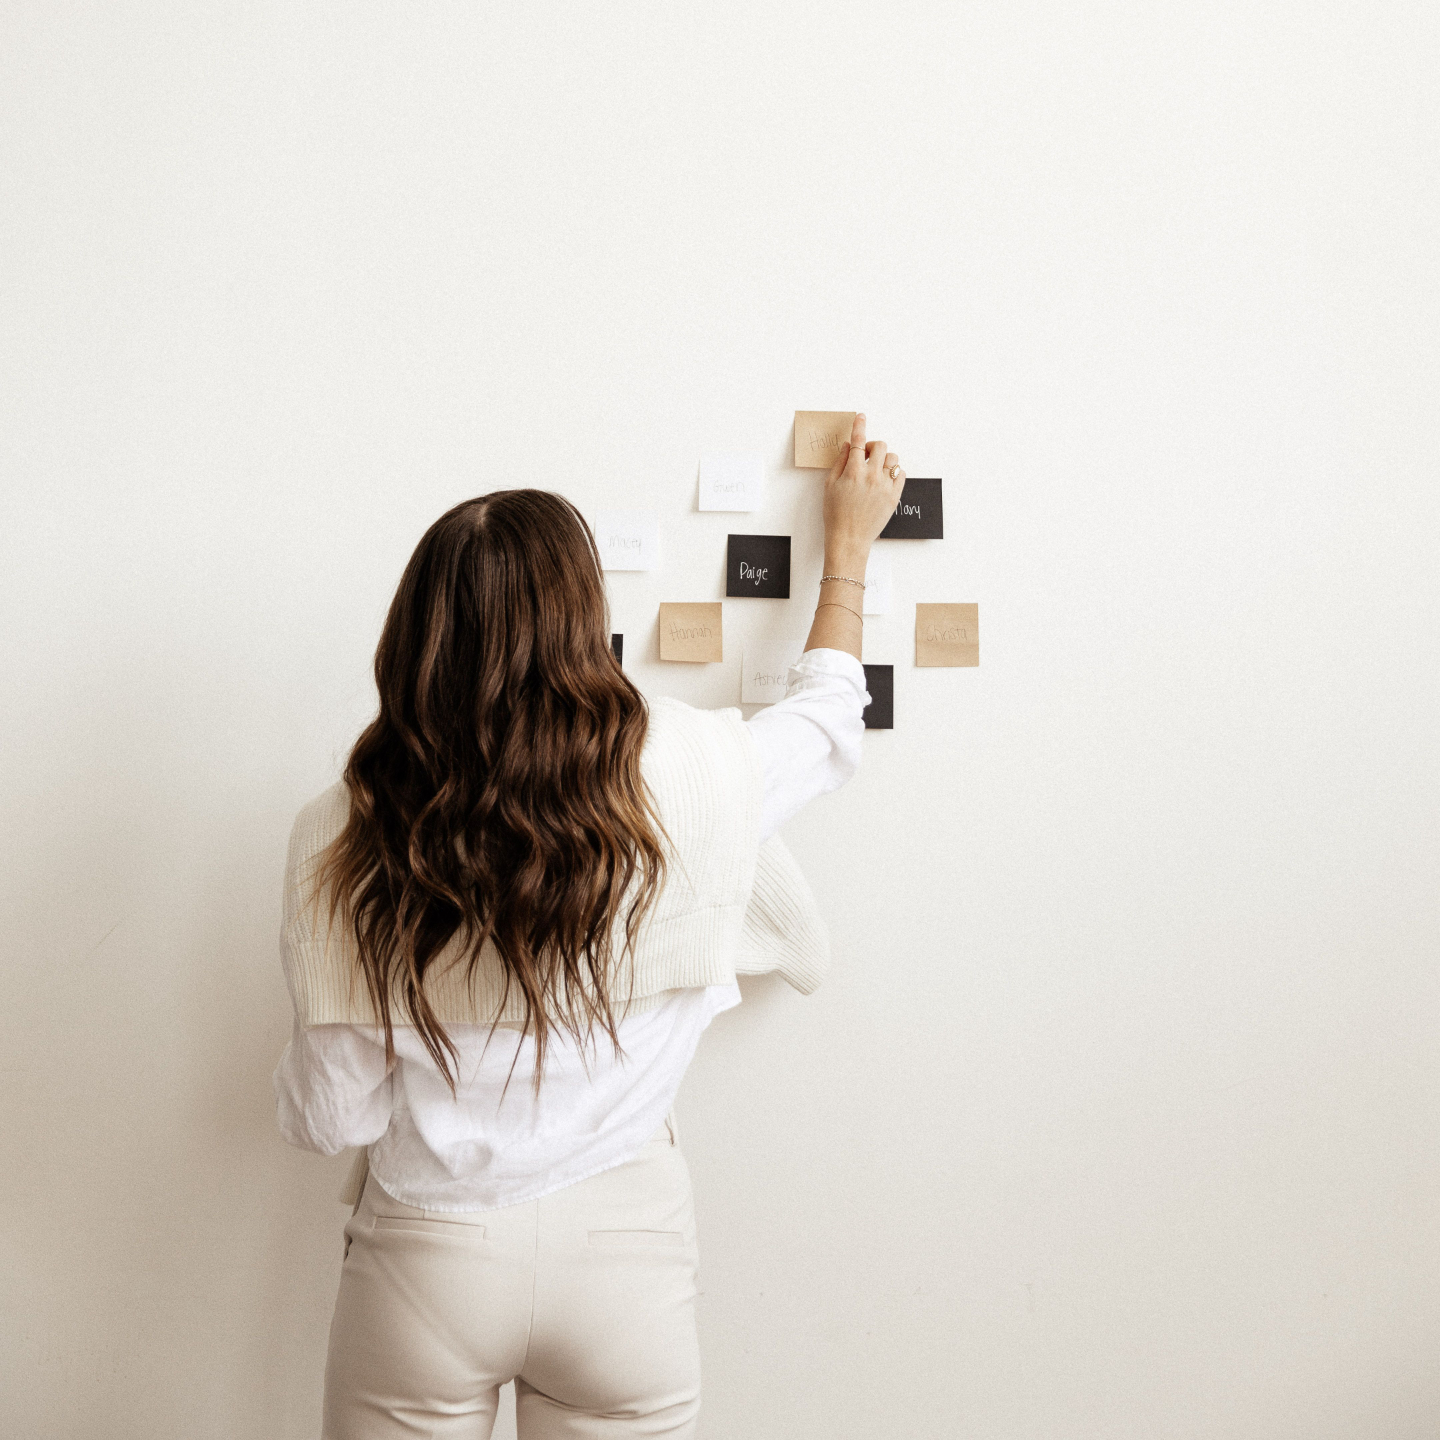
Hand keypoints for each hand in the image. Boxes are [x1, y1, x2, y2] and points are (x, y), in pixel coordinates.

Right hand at [821, 413, 904, 568]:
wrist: (849, 538)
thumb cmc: (835, 514)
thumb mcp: (830, 486)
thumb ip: (840, 463)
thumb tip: (849, 446)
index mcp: (853, 471)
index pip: (859, 441)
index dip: (860, 426)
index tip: (861, 417)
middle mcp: (871, 476)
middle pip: (881, 446)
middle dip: (873, 447)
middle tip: (866, 456)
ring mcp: (885, 486)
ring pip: (893, 459)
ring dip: (885, 459)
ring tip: (876, 469)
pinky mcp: (895, 496)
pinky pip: (901, 474)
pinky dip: (894, 472)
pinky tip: (885, 479)